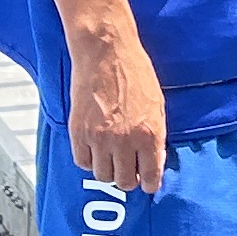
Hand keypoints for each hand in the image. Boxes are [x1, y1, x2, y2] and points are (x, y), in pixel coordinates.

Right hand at [69, 38, 168, 195]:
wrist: (105, 52)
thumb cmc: (134, 72)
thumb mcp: (157, 104)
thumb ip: (157, 137)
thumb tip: (155, 161)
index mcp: (149, 134)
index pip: (151, 177)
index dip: (150, 183)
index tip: (147, 182)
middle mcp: (125, 141)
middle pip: (124, 182)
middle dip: (128, 179)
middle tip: (128, 169)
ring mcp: (99, 138)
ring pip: (102, 175)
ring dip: (108, 169)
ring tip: (111, 156)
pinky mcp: (79, 131)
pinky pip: (82, 161)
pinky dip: (88, 159)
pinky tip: (95, 148)